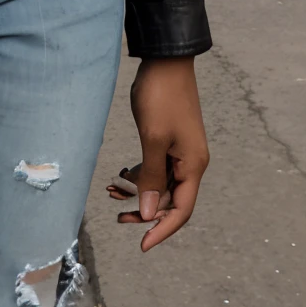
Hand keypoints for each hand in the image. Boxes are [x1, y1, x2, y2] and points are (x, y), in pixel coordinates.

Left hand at [106, 56, 208, 250]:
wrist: (166, 61)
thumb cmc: (161, 97)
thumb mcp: (153, 139)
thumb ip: (151, 177)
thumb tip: (148, 213)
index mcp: (193, 166)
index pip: (181, 210)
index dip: (162, 230)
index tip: (141, 245)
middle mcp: (191, 162)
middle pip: (170, 200)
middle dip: (145, 211)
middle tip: (117, 216)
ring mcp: (181, 151)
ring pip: (161, 183)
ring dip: (139, 192)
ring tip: (112, 193)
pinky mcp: (170, 140)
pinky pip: (157, 167)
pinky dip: (140, 174)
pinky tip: (121, 175)